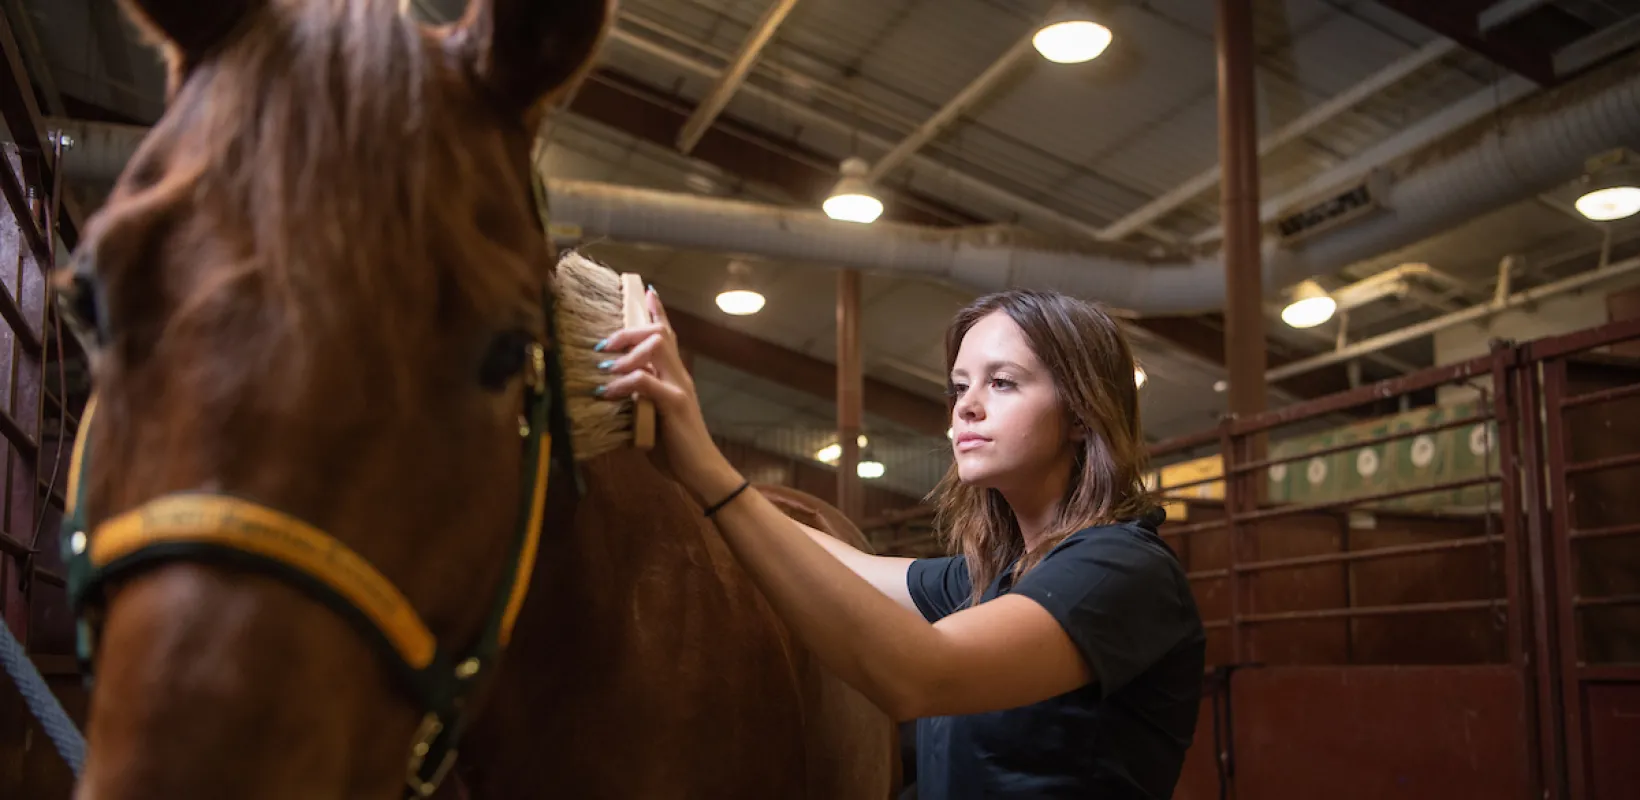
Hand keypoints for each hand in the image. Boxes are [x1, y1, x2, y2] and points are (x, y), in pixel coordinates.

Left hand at [593, 288, 744, 503]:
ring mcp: (680, 387)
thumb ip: (637, 401)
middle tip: (604, 343)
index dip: (658, 312)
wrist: (701, 470)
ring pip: (657, 346)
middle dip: (628, 330)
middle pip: (659, 332)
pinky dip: (623, 383)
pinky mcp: (675, 404)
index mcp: (676, 376)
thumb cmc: (675, 448)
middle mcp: (680, 375)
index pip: (668, 335)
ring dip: (626, 352)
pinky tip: (607, 392)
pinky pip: (645, 381)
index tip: (648, 291)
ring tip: (605, 366)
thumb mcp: (651, 418)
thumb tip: (611, 394)